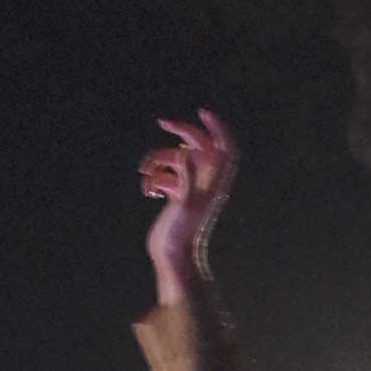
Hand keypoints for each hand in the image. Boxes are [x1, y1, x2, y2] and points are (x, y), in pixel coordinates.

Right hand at [142, 110, 238, 285]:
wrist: (173, 259)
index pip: (224, 147)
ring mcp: (191, 188)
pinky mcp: (177, 197)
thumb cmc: (181, 235)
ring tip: (146, 176)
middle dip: (180, 132)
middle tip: (163, 122)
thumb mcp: (186, 204)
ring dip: (158, 160)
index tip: (201, 112)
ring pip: (176, 159)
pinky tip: (149, 192)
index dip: (217, 127)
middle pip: (197, 146)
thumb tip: (186, 152)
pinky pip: (166, 176)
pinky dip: (154, 178)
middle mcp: (205, 182)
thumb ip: (189, 177)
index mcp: (213, 181)